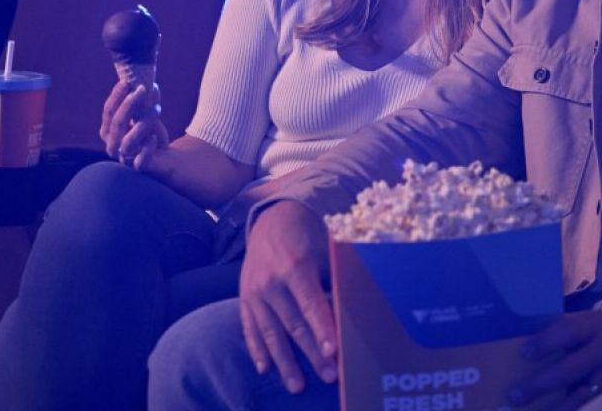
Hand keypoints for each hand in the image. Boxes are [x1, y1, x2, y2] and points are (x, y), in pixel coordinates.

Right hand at [99, 80, 167, 169]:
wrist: (167, 159)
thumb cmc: (151, 134)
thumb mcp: (149, 115)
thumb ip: (148, 101)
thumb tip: (150, 84)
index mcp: (110, 131)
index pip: (108, 112)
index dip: (116, 97)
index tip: (127, 81)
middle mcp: (113, 145)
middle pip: (116, 124)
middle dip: (129, 105)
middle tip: (142, 90)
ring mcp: (125, 158)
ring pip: (127, 142)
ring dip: (142, 125)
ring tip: (157, 111)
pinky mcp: (138, 168)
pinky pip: (140, 161)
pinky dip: (146, 149)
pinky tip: (153, 139)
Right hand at [238, 201, 337, 393]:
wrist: (271, 216)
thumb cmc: (308, 234)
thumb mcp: (325, 248)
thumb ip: (335, 277)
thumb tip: (357, 308)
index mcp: (295, 266)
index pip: (310, 303)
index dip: (323, 328)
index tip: (333, 351)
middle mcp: (271, 281)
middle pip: (293, 324)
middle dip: (312, 353)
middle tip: (329, 376)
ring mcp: (254, 291)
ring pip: (271, 332)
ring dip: (285, 362)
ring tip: (297, 386)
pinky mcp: (244, 297)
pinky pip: (249, 327)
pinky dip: (256, 349)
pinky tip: (264, 368)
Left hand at [509, 306, 601, 408]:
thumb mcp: (588, 321)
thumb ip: (562, 328)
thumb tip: (521, 336)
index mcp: (593, 328)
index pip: (567, 332)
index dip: (545, 342)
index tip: (524, 353)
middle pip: (570, 369)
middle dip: (540, 384)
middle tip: (514, 396)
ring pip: (586, 397)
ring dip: (561, 408)